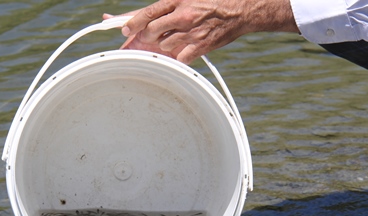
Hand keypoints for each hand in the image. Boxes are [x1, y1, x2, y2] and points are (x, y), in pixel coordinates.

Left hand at [105, 0, 297, 63]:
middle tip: (149, 38)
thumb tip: (143, 18)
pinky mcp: (200, 46)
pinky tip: (184, 50)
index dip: (133, 23)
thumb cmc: (213, 2)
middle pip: (151, 32)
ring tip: (176, 39)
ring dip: (164, 46)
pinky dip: (179, 57)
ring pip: (164, 46)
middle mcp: (182, 16)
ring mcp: (191, 32)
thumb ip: (167, 8)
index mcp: (177, 0)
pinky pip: (180, 58)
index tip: (125, 30)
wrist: (242, 10)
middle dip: (146, 37)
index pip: (148, 13)